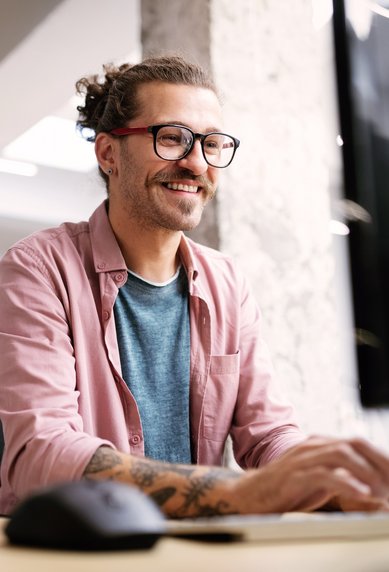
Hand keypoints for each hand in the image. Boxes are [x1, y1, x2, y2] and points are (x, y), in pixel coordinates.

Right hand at [230, 436, 388, 513]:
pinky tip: (360, 493)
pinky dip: (346, 483)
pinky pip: (323, 474)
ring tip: (382, 490)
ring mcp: (302, 459)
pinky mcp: (294, 475)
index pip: (357, 442)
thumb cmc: (286, 489)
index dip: (379, 456)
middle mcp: (313, 446)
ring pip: (341, 455)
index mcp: (320, 445)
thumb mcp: (319, 481)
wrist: (251, 494)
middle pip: (353, 444)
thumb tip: (372, 488)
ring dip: (366, 472)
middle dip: (378, 461)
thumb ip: (342, 478)